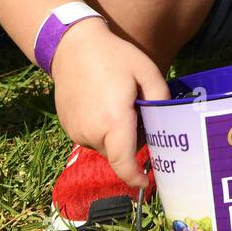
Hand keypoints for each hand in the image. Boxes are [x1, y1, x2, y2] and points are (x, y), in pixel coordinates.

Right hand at [51, 22, 169, 188]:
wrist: (73, 46)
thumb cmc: (115, 57)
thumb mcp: (147, 72)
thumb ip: (160, 99)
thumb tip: (165, 124)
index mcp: (113, 122)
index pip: (124, 163)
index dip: (136, 178)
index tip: (147, 184)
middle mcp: (91, 132)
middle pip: (119, 153)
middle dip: (133, 142)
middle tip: (140, 115)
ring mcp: (75, 131)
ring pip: (105, 146)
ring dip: (117, 135)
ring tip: (122, 104)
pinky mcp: (67, 126)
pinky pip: (91, 137)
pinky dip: (103, 129)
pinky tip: (106, 104)